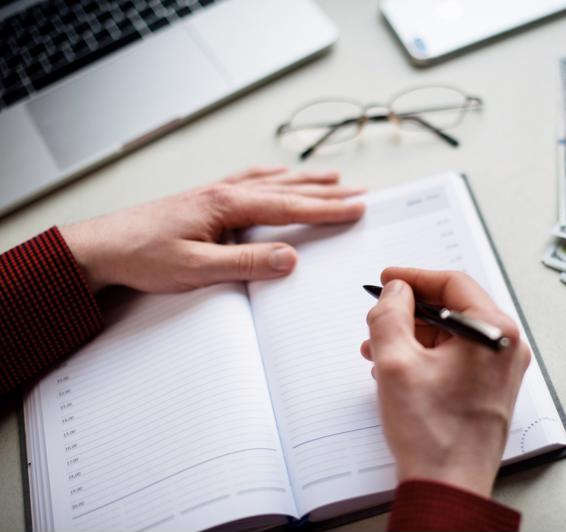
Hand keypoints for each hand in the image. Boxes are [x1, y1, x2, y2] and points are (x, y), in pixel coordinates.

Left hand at [60, 166, 364, 291]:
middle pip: (287, 188)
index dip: (327, 209)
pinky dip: (273, 177)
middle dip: (326, 191)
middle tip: (359, 192)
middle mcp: (225, 192)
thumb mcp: (195, 268)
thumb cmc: (143, 256)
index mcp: (227, 206)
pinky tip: (278, 174)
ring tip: (332, 178)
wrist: (102, 246)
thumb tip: (289, 259)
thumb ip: (245, 263)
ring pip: (271, 181)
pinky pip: (249, 180)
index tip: (357, 208)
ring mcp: (215, 193)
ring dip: (304, 180)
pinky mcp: (205, 199)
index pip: (289, 207)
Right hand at [361, 268, 530, 497]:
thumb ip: (390, 314)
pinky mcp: (491, 389)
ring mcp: (501, 370)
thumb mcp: (396, 362)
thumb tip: (397, 292)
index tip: (388, 279)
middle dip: (410, 312)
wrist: (448, 487)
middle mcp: (506, 347)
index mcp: (494, 332)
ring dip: (414, 336)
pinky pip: (457, 357)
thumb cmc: (432, 434)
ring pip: (452, 334)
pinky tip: (397, 369)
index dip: (414, 277)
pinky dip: (427, 356)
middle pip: (453, 308)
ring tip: (378, 350)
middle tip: (380, 316)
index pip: (453, 284)